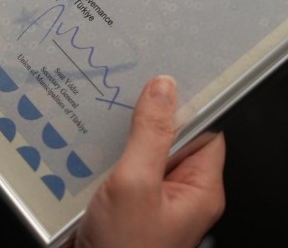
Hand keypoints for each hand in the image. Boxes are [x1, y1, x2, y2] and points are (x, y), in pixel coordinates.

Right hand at [71, 75, 225, 247]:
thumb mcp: (136, 183)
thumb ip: (151, 133)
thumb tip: (164, 89)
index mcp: (200, 189)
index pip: (205, 129)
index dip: (185, 104)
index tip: (161, 80)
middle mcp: (179, 194)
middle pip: (168, 137)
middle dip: (142, 119)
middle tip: (120, 99)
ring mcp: (150, 201)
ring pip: (138, 152)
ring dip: (116, 140)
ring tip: (97, 126)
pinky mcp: (123, 206)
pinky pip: (117, 170)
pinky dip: (100, 158)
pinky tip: (82, 151)